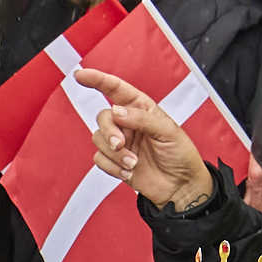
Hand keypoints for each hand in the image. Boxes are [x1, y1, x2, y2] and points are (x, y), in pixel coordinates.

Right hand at [73, 68, 216, 210]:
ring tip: (133, 163)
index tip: (80, 74)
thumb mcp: (168, 131)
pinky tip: (129, 172)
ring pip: (98, 139)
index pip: (116, 89)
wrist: (180, 186)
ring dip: (114, 153)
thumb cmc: (180, 154)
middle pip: (102, 117)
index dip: (97, 79)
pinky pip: (99, 158)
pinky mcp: (114, 161)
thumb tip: (116, 111)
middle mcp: (127, 123)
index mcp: (141, 108)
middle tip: (121, 144)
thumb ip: (142, 119)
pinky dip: (112, 167)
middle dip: (109, 131)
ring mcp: (120, 142)